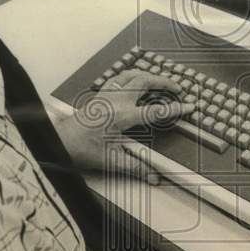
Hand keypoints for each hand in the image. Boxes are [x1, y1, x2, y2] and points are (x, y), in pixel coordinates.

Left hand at [55, 69, 194, 183]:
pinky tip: (136, 78)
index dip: (175, 108)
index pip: (156, 110)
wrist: (59, 139)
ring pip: (133, 74)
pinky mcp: (101, 93)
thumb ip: (134, 167)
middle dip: (165, 81)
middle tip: (178, 88)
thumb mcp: (110, 160)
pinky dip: (133, 74)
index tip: (190, 106)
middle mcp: (117, 99)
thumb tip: (153, 176)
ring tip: (161, 80)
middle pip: (146, 80)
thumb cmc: (82, 149)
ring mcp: (108, 93)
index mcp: (123, 115)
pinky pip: (120, 77)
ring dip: (150, 75)